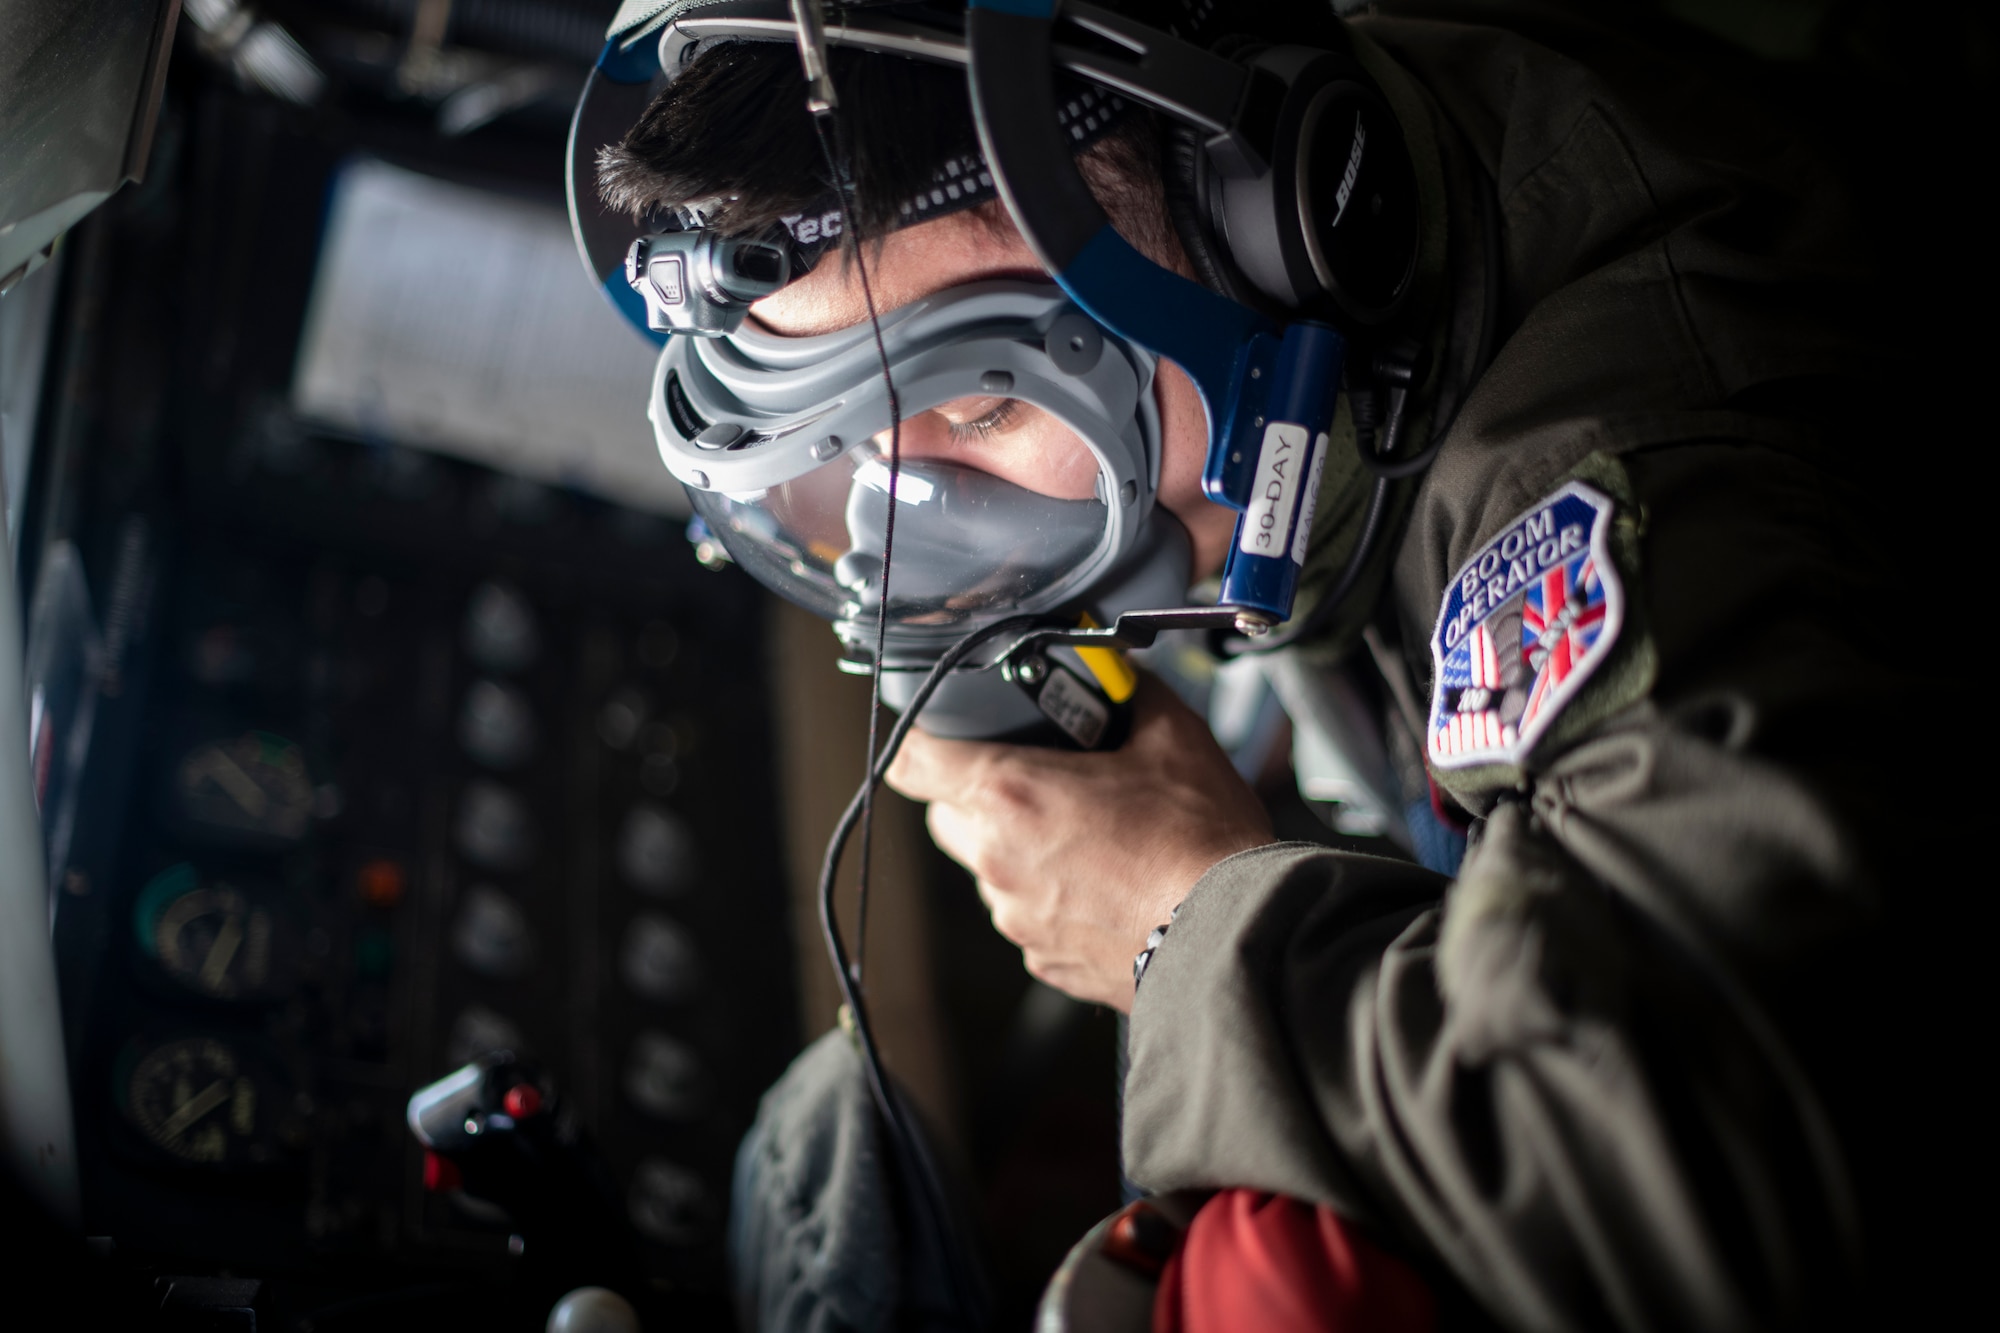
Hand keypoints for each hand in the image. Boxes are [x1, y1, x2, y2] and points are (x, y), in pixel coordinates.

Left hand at [884, 673, 1273, 1010]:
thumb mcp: (1175, 739)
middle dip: (975, 794)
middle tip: (1034, 778)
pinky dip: (1052, 897)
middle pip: (944, 817)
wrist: (1234, 936)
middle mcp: (998, 861)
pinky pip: (1027, 916)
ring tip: (1086, 835)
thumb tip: (1123, 677)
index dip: (923, 741)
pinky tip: (1107, 883)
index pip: (912, 763)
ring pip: (987, 870)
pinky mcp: (1044, 962)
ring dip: (1017, 849)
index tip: (944, 734)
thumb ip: (1135, 695)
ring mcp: (1018, 919)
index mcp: (1011, 795)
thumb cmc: (1202, 842)